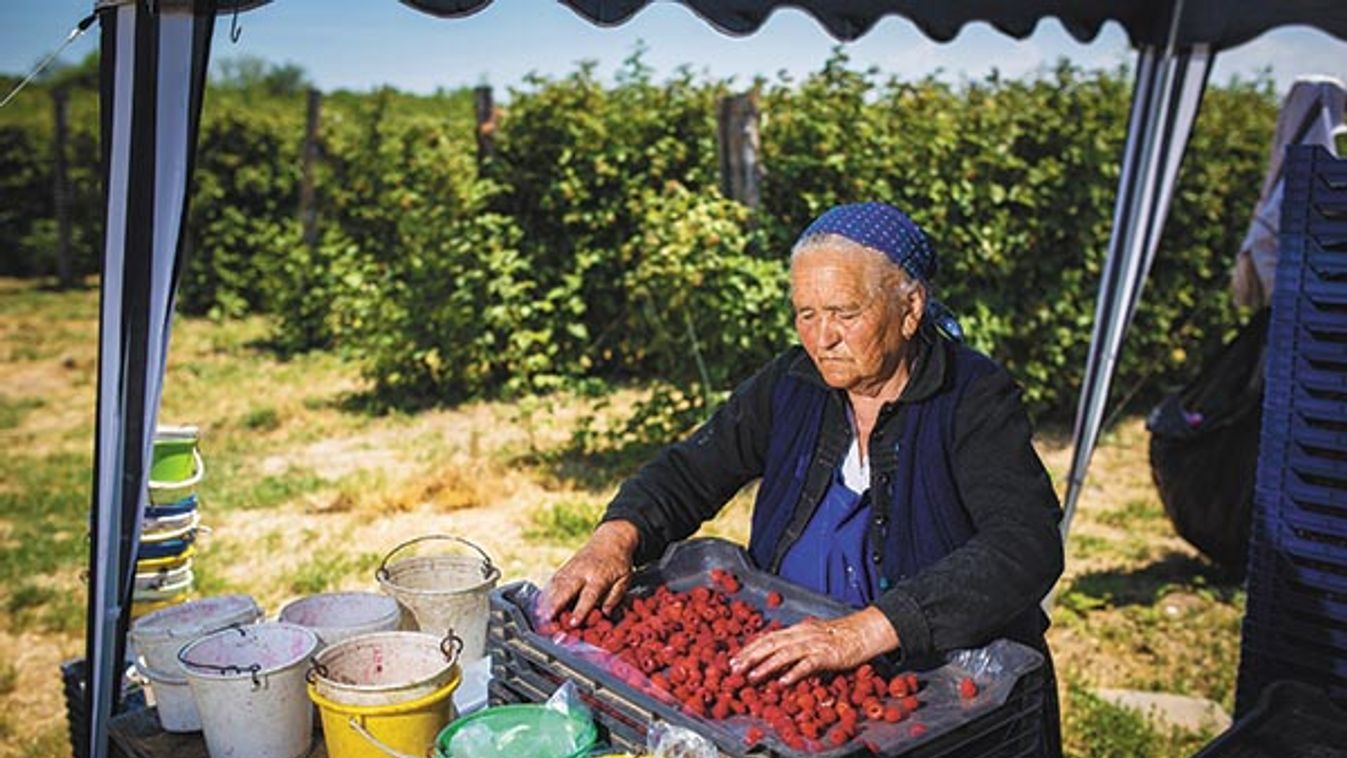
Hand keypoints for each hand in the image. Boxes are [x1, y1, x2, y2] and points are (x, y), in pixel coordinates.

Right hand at [539, 520, 639, 624]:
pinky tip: (539, 604)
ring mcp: (572, 568)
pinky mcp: (565, 567)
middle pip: (566, 589)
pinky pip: (553, 580)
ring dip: (546, 600)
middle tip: (546, 619)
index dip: (580, 609)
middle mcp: (583, 572)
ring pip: (556, 585)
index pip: (589, 595)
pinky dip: (545, 592)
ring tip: (539, 616)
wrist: (610, 539)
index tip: (573, 622)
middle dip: (555, 605)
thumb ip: (615, 596)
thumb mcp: (625, 579)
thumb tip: (606, 612)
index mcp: (600, 576)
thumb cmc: (619, 562)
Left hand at [730, 606, 899, 685]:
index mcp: (796, 630)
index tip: (734, 657)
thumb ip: (795, 645)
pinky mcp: (826, 655)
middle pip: (770, 643)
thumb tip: (777, 657)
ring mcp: (814, 644)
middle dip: (750, 655)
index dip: (750, 647)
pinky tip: (783, 682)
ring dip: (766, 665)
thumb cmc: (839, 636)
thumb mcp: (812, 637)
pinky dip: (794, 672)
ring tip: (751, 676)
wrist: (863, 631)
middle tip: (734, 668)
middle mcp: (801, 634)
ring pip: (785, 653)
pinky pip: (807, 664)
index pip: (768, 637)